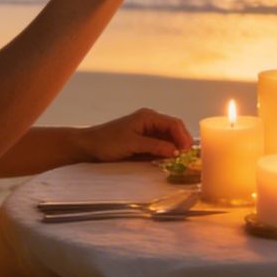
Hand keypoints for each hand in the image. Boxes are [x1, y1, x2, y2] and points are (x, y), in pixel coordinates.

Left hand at [79, 108, 193, 161]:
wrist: (89, 146)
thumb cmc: (108, 142)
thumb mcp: (132, 144)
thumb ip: (155, 146)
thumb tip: (176, 151)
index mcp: (148, 117)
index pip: (173, 123)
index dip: (183, 136)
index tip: (188, 151)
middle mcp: (150, 121)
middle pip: (173, 129)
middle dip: (181, 141)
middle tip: (187, 157)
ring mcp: (147, 130)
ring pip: (168, 137)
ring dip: (174, 147)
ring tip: (179, 160)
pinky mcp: (143, 140)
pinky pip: (160, 144)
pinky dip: (165, 151)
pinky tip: (167, 159)